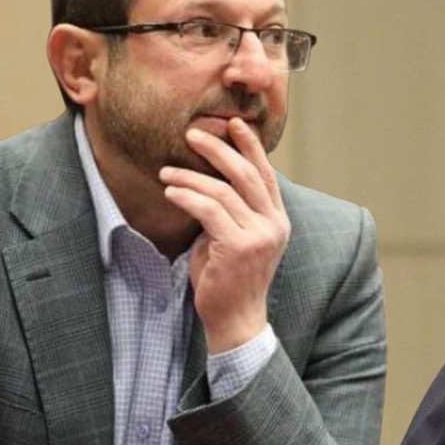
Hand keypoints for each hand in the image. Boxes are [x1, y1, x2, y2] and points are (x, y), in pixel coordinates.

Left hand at [159, 118, 290, 353]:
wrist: (236, 320)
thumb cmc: (228, 279)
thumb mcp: (235, 238)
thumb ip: (230, 211)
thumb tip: (207, 181)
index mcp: (278, 220)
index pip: (265, 173)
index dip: (250, 146)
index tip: (233, 124)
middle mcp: (274, 224)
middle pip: (247, 174)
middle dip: (219, 149)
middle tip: (193, 134)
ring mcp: (260, 236)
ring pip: (223, 191)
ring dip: (190, 177)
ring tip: (166, 172)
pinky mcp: (239, 247)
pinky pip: (209, 211)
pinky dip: (187, 196)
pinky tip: (170, 191)